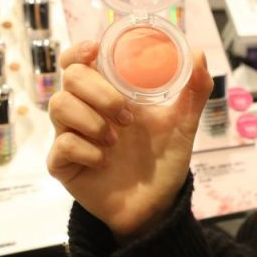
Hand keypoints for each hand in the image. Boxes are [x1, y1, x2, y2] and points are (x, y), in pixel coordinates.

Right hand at [47, 40, 213, 241]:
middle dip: (99, 92)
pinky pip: (61, 145)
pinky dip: (86, 150)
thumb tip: (198, 54)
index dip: (80, 50)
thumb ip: (194, 90)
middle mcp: (86, 109)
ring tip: (116, 140)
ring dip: (91, 120)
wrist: (156, 205)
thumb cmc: (163, 161)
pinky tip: (104, 162)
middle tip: (127, 117)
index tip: (95, 51)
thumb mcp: (184, 124)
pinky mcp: (63, 163)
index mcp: (109, 93)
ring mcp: (72, 135)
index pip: (80, 61)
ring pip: (59, 105)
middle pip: (70, 78)